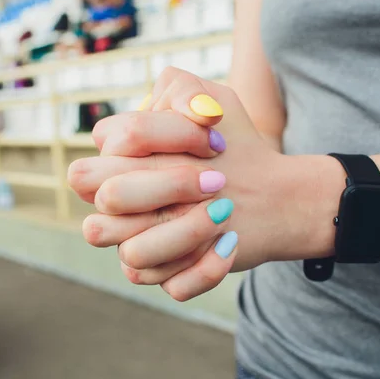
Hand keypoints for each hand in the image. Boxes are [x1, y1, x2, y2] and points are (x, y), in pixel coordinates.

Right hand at [68, 68, 331, 299]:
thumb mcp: (216, 102)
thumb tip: (190, 114)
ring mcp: (142, 246)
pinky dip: (204, 269)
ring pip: (133, 255)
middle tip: (216, 180)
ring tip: (225, 214)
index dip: (162, 136)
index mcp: (121, 162)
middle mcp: (122, 208)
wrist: (270, 190)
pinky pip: (173, 288)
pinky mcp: (171, 276)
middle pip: (110, 200)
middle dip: (167, 185)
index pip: (109, 144)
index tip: (214, 138)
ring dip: (185, 233)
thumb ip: (185, 90)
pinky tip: (231, 245)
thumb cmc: (231, 144)